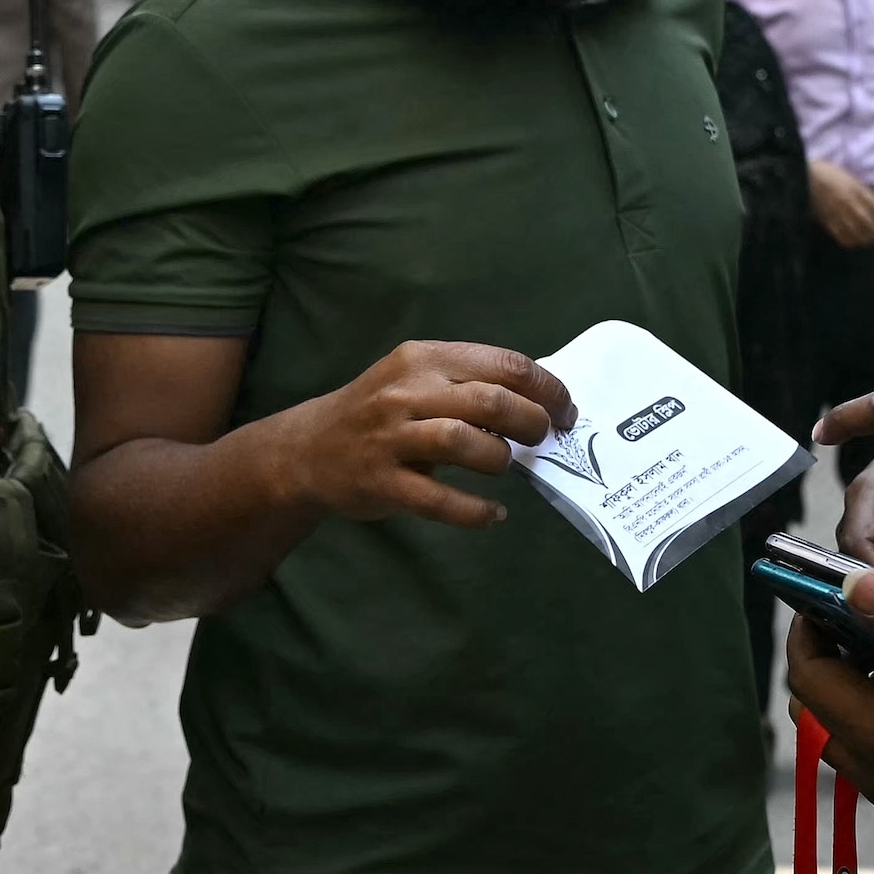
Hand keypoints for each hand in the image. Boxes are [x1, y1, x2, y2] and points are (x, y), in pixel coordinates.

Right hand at [279, 340, 570, 532]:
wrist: (307, 449)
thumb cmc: (377, 412)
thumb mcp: (416, 379)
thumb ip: (467, 382)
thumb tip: (538, 400)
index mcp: (425, 359)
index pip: (504, 364)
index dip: (547, 388)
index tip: (566, 410)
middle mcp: (407, 392)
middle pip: (489, 400)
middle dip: (531, 422)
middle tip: (544, 439)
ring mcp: (391, 438)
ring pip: (462, 440)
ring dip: (499, 458)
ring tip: (507, 467)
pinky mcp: (381, 482)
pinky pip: (438, 500)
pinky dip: (474, 510)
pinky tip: (493, 514)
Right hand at [806, 160, 873, 246]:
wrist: (806, 175)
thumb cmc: (828, 173)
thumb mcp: (849, 177)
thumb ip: (860, 190)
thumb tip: (873, 206)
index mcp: (856, 188)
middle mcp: (849, 200)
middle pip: (867, 221)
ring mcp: (837, 210)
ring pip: (855, 229)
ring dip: (864, 238)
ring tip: (868, 242)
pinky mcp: (825, 217)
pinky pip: (839, 233)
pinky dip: (848, 240)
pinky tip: (853, 243)